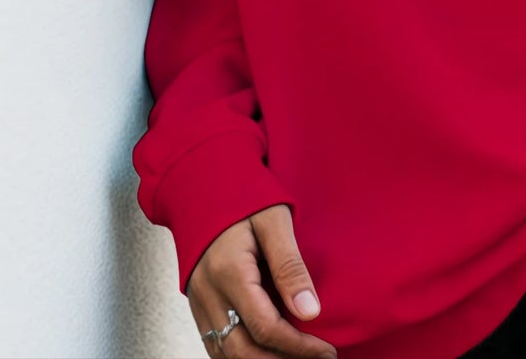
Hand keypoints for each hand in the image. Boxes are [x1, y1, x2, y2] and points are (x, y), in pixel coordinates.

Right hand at [187, 202, 338, 358]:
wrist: (202, 184)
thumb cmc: (243, 197)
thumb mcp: (273, 221)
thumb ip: (290, 266)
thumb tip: (310, 312)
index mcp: (229, 271)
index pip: (265, 328)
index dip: (299, 347)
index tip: (327, 351)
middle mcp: (208, 294)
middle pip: (244, 352)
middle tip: (318, 358)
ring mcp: (199, 302)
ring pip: (228, 354)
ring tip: (297, 356)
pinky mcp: (198, 305)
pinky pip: (217, 345)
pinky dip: (242, 355)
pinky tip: (269, 351)